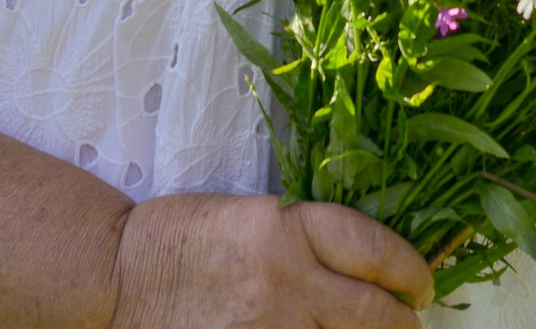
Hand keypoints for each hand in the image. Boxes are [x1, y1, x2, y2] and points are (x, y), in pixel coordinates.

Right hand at [107, 194, 432, 328]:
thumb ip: (305, 239)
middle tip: (410, 322)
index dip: (410, 270)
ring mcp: (269, 328)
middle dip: (403, 323)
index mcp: (285, 228)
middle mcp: (285, 280)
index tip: (420, 283)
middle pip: (375, 313)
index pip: (374, 250)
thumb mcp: (252, 217)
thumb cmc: (182, 239)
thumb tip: (364, 268)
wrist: (115, 278)